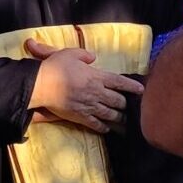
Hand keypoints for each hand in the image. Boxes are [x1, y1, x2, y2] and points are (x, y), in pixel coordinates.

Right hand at [26, 38, 143, 131]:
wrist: (41, 84)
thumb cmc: (55, 67)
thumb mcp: (70, 53)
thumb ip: (84, 55)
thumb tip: (92, 58)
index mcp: (96, 76)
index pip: (119, 82)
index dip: (131, 86)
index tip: (141, 90)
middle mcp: (96, 92)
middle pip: (117, 101)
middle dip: (125, 104)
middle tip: (131, 107)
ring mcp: (89, 106)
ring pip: (110, 114)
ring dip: (119, 118)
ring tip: (125, 121)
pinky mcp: (79, 116)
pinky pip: (95, 124)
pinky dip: (103, 127)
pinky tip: (107, 129)